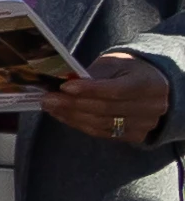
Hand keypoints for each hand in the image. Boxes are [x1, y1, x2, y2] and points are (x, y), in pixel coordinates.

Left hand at [42, 58, 173, 143]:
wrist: (151, 86)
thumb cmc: (128, 71)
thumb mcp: (115, 64)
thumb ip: (94, 75)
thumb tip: (63, 83)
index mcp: (150, 84)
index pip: (116, 90)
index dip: (89, 90)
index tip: (64, 87)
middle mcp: (152, 107)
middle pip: (105, 109)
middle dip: (72, 104)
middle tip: (47, 98)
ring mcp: (145, 125)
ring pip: (101, 124)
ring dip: (71, 116)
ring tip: (50, 107)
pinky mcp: (135, 136)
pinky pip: (102, 133)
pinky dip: (79, 124)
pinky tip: (63, 116)